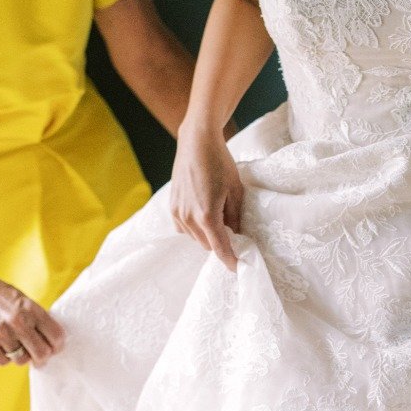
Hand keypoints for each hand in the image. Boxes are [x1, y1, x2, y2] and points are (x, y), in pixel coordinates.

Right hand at [0, 266, 65, 366]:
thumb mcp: (21, 298)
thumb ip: (36, 317)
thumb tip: (52, 340)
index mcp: (30, 308)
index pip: (56, 336)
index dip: (58, 345)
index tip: (55, 348)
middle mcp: (17, 321)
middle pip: (42, 353)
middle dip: (43, 357)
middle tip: (39, 356)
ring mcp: (1, 333)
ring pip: (22, 360)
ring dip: (21, 356)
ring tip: (15, 345)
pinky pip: (3, 362)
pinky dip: (5, 357)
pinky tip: (2, 346)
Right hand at [169, 119, 243, 269]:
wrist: (197, 142)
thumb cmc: (220, 163)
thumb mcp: (235, 190)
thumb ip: (235, 217)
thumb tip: (237, 235)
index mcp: (207, 215)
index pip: (219, 248)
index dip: (230, 260)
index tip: (238, 267)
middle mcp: (189, 217)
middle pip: (206, 244)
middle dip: (220, 244)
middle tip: (234, 234)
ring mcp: (178, 212)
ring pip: (195, 237)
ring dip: (207, 235)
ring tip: (218, 217)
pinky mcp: (172, 206)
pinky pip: (183, 228)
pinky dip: (194, 227)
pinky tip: (202, 214)